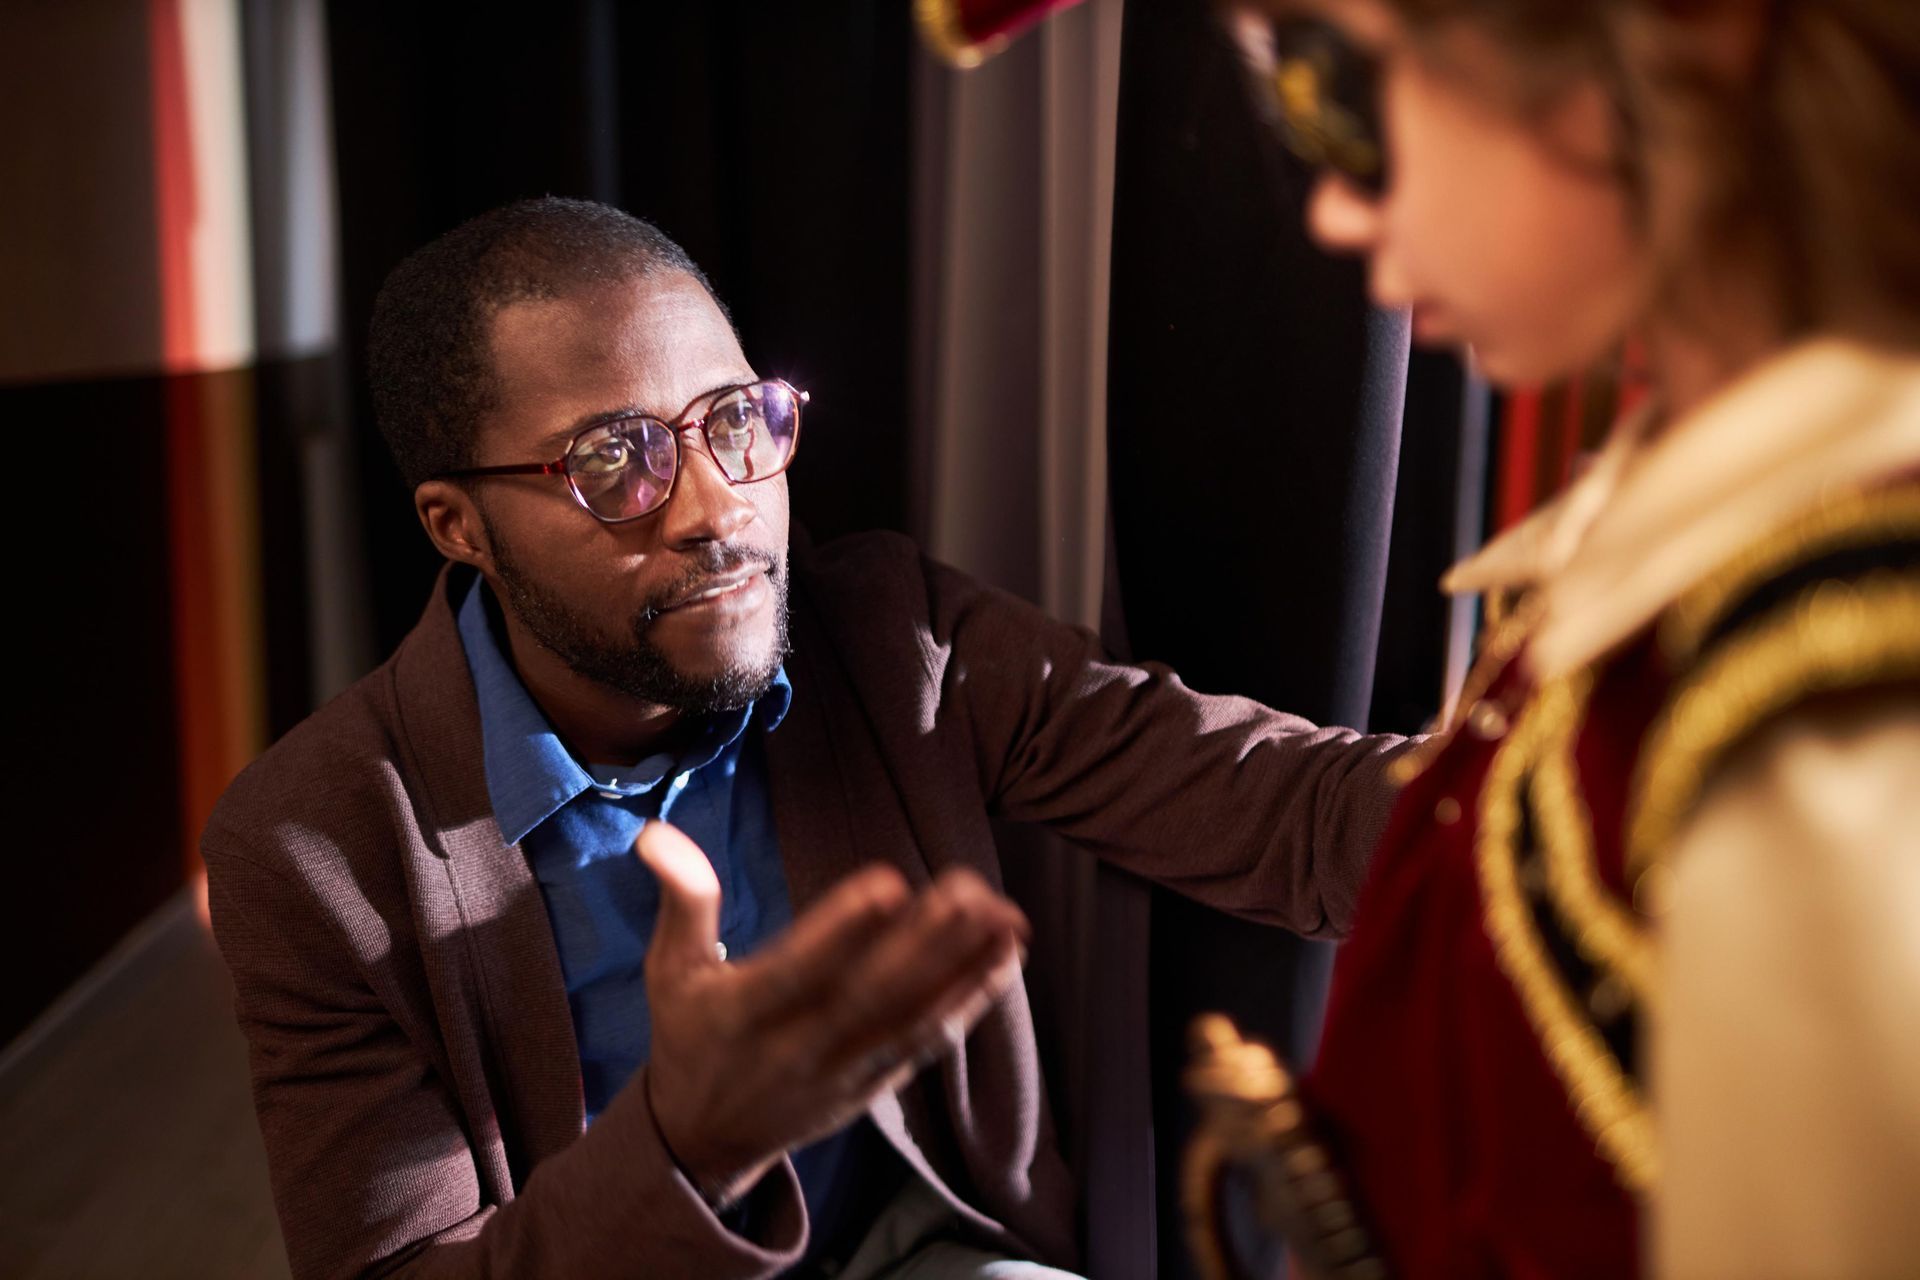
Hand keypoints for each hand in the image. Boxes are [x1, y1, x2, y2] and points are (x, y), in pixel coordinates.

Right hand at [636, 820, 1027, 1205]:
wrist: (705, 1142)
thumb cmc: (690, 1035)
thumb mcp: (670, 971)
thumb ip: (682, 901)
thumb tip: (657, 833)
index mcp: (743, 1015)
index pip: (796, 973)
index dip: (841, 932)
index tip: (887, 883)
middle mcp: (799, 1048)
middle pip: (871, 997)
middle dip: (926, 944)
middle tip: (969, 889)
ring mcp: (845, 1071)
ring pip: (911, 1019)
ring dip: (964, 968)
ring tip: (1007, 917)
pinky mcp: (877, 1083)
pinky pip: (928, 1043)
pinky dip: (969, 1001)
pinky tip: (1005, 956)